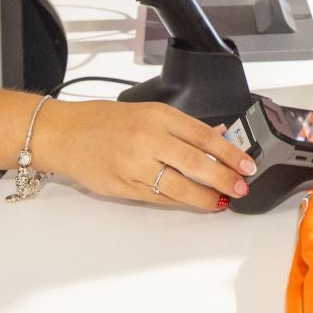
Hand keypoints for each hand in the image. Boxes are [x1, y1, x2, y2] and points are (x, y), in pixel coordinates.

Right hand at [36, 99, 255, 210]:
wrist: (66, 134)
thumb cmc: (105, 121)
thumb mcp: (148, 111)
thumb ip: (183, 127)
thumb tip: (218, 137)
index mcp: (158, 116)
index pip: (203, 135)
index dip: (229, 152)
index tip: (247, 163)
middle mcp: (148, 139)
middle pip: (195, 162)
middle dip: (223, 178)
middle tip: (240, 186)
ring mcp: (135, 165)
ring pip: (179, 186)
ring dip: (205, 197)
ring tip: (221, 200)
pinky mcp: (124, 186)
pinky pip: (159, 198)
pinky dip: (180, 202)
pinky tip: (193, 202)